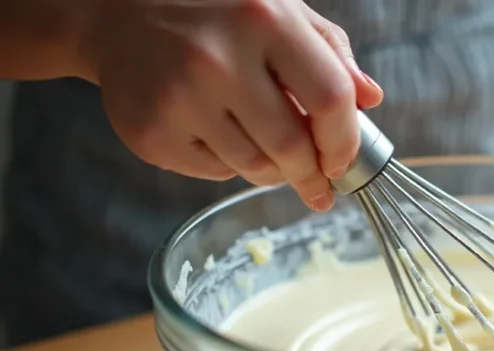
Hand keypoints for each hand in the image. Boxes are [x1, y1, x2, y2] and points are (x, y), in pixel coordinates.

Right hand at [81, 0, 382, 210]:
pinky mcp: (150, 132)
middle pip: (293, 146)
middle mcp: (219, 58)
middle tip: (319, 185)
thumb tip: (370, 98)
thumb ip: (330, 52)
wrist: (117, 14)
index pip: (330, 99)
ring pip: (255, 166)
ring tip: (269, 153)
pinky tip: (217, 134)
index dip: (345, 142)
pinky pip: (215, 172)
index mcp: (264, 20)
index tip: (344, 161)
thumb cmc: (215, 13)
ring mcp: (180, 97)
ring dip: (274, 171)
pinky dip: (229, 164)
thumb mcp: (277, 11)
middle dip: (313, 174)